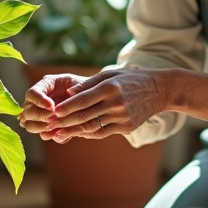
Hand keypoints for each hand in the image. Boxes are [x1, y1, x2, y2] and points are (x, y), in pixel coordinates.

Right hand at [17, 73, 87, 135]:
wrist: (93, 101)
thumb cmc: (86, 88)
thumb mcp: (80, 84)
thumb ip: (73, 90)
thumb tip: (66, 97)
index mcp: (43, 87)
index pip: (31, 94)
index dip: (39, 100)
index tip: (52, 106)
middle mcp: (37, 102)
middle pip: (27, 112)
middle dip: (40, 116)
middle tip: (53, 118)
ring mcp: (40, 117)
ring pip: (29, 125)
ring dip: (41, 127)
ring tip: (54, 126)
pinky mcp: (49, 129)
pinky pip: (44, 135)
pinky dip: (51, 135)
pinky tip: (60, 133)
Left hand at [30, 69, 169, 143]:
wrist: (159, 91)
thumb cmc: (130, 79)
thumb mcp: (110, 74)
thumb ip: (88, 84)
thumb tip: (68, 93)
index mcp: (110, 87)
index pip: (82, 100)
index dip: (65, 108)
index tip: (51, 112)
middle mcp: (116, 103)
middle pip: (84, 115)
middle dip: (64, 122)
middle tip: (48, 125)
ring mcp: (122, 116)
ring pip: (92, 127)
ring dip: (73, 131)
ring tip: (58, 133)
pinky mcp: (127, 127)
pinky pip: (103, 132)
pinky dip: (88, 133)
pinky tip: (77, 133)